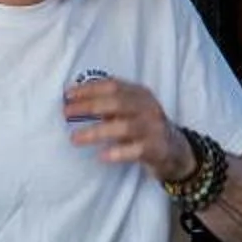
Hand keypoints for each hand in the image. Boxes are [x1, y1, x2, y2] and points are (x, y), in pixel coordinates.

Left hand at [63, 78, 191, 182]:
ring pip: (125, 127)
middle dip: (89, 106)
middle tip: (66, 113)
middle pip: (117, 103)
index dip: (88, 89)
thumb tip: (70, 100)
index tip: (67, 94)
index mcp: (140, 94)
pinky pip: (137, 150)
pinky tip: (102, 156)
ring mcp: (154, 128)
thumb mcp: (129, 109)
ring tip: (74, 138)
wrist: (175, 149)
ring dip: (96, 132)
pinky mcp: (157, 148)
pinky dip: (118, 152)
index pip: (112, 85)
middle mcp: (148, 108)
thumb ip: (106, 103)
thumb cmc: (142, 126)